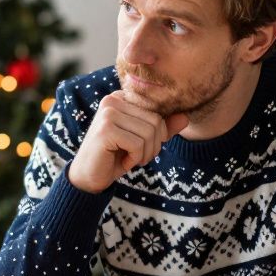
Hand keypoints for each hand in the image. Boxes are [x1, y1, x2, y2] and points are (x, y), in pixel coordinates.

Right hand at [67, 91, 187, 193]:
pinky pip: (137, 144)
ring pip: (149, 133)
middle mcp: (113, 100)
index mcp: (122, 98)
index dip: (158, 133)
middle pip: (156, 121)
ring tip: (131, 159)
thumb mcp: (143, 141)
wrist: (89, 177)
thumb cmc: (116, 157)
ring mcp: (108, 113)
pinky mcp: (105, 130)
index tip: (142, 146)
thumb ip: (163, 128)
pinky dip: (135, 158)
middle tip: (138, 156)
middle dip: (153, 145)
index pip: (157, 111)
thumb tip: (186, 118)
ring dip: (145, 153)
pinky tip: (123, 162)